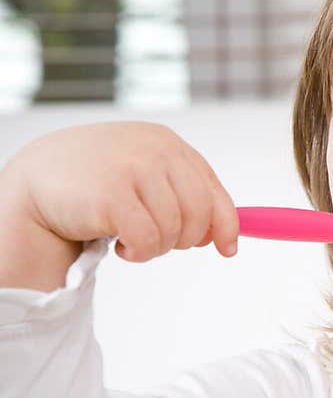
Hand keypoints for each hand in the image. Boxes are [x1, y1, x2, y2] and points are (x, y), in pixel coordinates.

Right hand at [4, 121, 238, 264]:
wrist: (39, 181)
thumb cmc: (96, 183)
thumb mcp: (144, 176)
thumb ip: (183, 195)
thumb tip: (227, 237)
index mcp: (168, 143)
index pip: (213, 190)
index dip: (226, 225)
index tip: (228, 249)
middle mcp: (155, 150)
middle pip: (200, 214)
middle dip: (185, 240)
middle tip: (159, 242)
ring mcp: (133, 169)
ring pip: (174, 231)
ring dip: (157, 248)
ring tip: (132, 240)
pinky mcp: (113, 195)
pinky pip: (149, 242)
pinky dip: (139, 254)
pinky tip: (121, 247)